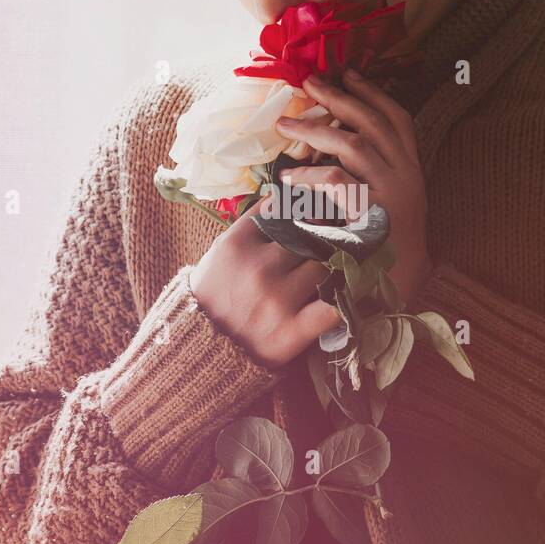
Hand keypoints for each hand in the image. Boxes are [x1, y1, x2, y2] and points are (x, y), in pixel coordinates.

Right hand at [188, 192, 342, 370]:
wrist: (203, 347)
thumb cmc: (215, 294)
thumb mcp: (222, 251)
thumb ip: (252, 223)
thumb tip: (288, 196)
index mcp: (238, 244)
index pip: (284, 210)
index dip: (303, 210)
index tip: (313, 214)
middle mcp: (258, 269)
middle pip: (310, 237)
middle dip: (322, 237)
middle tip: (333, 241)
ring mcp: (276, 300)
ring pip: (325, 267)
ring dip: (334, 267)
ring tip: (337, 269)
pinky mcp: (290, 332)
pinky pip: (331, 308)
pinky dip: (341, 302)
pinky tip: (341, 298)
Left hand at [274, 68, 433, 309]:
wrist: (399, 288)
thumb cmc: (383, 243)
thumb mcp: (383, 199)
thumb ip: (367, 170)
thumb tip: (333, 135)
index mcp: (411, 168)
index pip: (397, 118)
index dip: (373, 92)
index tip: (348, 73)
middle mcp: (407, 175)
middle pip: (374, 122)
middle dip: (340, 98)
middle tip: (308, 83)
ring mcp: (393, 193)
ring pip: (354, 144)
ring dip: (316, 130)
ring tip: (285, 126)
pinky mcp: (373, 215)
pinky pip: (338, 182)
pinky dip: (310, 176)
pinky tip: (289, 177)